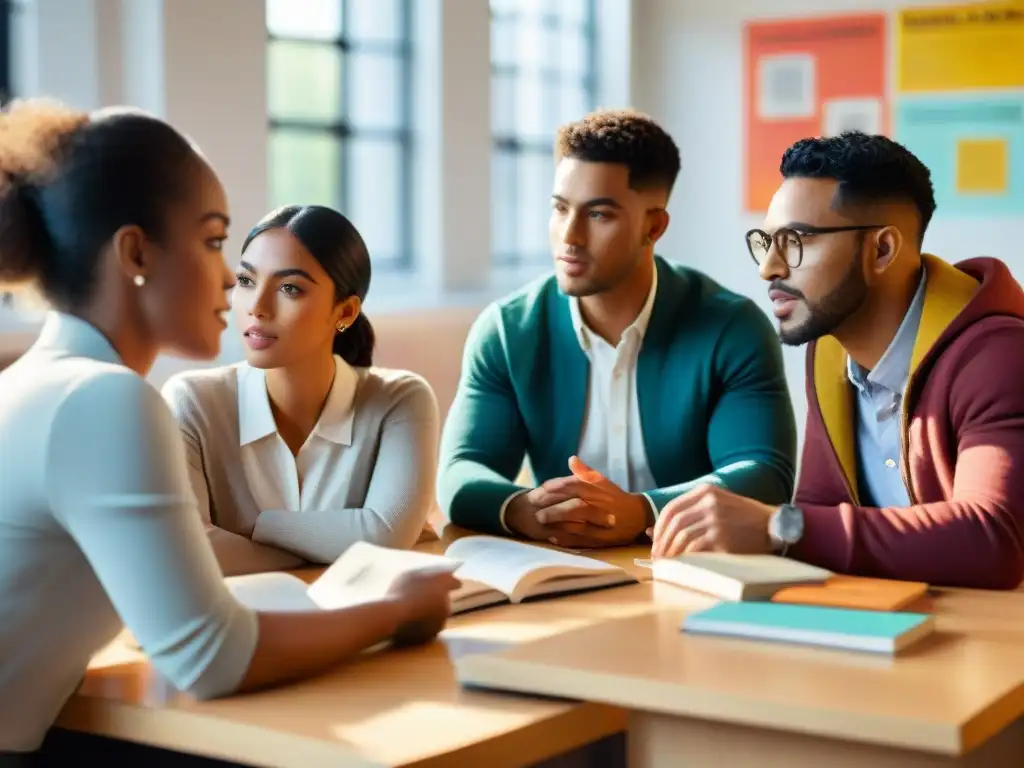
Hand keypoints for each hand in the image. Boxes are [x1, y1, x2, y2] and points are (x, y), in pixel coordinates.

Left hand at [386, 568, 460, 646]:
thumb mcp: (441, 620)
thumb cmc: (422, 619)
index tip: (458, 585)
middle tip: (441, 588)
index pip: (451, 580)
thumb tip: (442, 605)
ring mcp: (410, 574)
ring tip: (425, 592)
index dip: (455, 584)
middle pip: (436, 575)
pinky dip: (411, 588)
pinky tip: (410, 595)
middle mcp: (427, 572)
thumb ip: (444, 610)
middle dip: (438, 582)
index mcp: (442, 580)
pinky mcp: (396, 580)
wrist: (393, 614)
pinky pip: (407, 582)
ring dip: (423, 583)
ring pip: (421, 576)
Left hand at [505, 456, 650, 547]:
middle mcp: (599, 506)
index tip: (541, 489)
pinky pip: (580, 541)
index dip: (555, 487)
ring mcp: (599, 525)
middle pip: (573, 507)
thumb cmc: (616, 497)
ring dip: (556, 524)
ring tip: (540, 523)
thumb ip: (586, 472)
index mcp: (598, 490)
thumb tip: (571, 459)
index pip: (574, 485)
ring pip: (575, 525)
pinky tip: (552, 536)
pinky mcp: (600, 540)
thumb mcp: (603, 482)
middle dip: (553, 509)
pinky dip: (565, 539)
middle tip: (536, 510)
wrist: (637, 517)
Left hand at [649, 483, 774, 558]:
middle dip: (662, 542)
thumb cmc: (743, 518)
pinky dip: (684, 556)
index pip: (671, 508)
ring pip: (681, 535)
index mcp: (705, 491)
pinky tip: (681, 563)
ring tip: (666, 562)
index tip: (655, 541)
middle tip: (657, 556)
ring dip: (670, 551)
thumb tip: (651, 531)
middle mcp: (709, 502)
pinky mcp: (721, 536)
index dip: (659, 527)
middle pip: (674, 523)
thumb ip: (688, 514)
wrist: (773, 525)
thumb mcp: (716, 506)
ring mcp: (715, 518)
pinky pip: (694, 547)